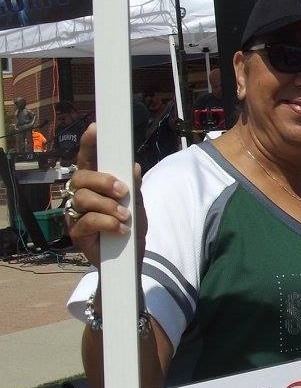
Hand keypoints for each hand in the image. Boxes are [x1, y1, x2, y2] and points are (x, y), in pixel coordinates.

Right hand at [65, 124, 146, 265]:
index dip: (89, 144)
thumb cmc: (130, 227)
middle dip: (102, 180)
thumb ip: (134, 187)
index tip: (95, 128)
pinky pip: (86, 221)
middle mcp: (81, 196)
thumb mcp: (137, 204)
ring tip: (125, 216)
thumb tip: (134, 167)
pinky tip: (120, 228)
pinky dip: (107, 223)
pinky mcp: (76, 233)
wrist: (130, 259)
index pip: (89, 161)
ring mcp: (76, 214)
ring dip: (108, 205)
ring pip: (83, 198)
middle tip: (122, 190)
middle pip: (81, 177)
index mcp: (96, 185)